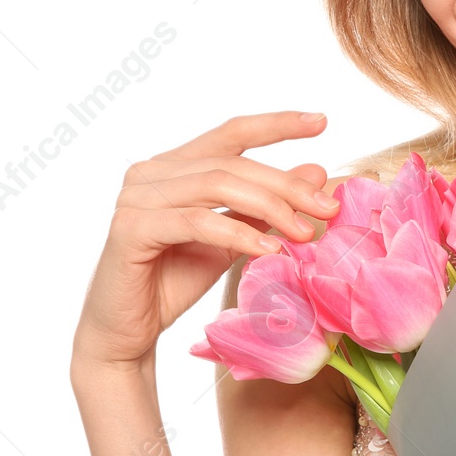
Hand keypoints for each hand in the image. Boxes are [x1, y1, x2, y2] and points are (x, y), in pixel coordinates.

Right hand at [70, 110, 340, 372]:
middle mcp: (150, 172)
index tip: (321, 121)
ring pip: (216, 186)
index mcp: (173, 166)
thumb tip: (317, 170)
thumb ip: (267, 206)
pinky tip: (269, 250)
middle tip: (327, 207)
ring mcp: (136, 198)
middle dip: (286, 185)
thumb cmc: (174, 281)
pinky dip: (238, 233)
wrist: (128, 334)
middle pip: (231, 164)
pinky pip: (196, 222)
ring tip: (304, 233)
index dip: (276, 124)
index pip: (230, 133)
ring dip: (269, 207)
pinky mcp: (131, 229)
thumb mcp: (234, 238)